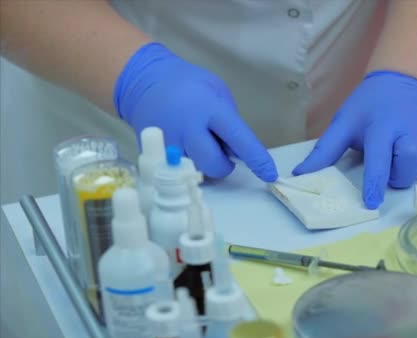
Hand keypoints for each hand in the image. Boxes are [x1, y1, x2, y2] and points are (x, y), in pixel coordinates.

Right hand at [114, 42, 276, 181]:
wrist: (143, 81)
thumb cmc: (188, 85)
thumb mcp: (216, 92)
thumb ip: (230, 121)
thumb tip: (239, 151)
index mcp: (209, 109)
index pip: (239, 140)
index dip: (257, 159)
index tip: (269, 174)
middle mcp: (188, 129)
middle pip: (214, 165)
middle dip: (223, 165)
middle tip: (220, 151)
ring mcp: (168, 144)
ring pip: (196, 172)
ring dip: (204, 164)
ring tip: (198, 142)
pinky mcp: (154, 154)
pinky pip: (178, 170)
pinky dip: (187, 164)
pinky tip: (184, 145)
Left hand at [293, 71, 416, 208]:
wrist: (401, 81)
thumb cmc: (368, 107)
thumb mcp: (343, 124)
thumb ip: (324, 151)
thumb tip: (300, 174)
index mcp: (381, 127)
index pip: (379, 157)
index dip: (375, 182)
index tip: (371, 203)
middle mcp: (410, 127)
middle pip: (413, 160)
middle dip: (401, 175)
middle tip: (392, 172)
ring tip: (411, 165)